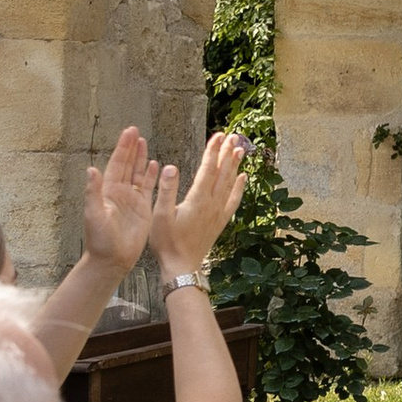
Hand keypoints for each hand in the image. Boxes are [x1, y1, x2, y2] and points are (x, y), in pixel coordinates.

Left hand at [82, 127, 156, 272]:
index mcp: (108, 191)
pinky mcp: (143, 209)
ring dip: (141, 158)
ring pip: (138, 174)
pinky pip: (149, 189)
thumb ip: (93, 192)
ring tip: (144, 142)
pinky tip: (155, 165)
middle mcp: (120, 192)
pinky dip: (152, 176)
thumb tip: (91, 170)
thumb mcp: (94, 215)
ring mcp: (132, 200)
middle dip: (131, 148)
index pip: (117, 164)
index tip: (129, 133)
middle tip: (135, 131)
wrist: (112, 259)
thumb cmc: (99, 240)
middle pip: (127, 164)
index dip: (123, 148)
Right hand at [152, 130, 250, 272]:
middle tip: (233, 135)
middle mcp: (212, 204)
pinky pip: (233, 200)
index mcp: (197, 200)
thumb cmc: (166, 243)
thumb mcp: (159, 215)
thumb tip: (171, 167)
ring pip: (230, 184)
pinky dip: (239, 187)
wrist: (182, 266)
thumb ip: (166, 190)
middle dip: (227, 152)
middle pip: (222, 173)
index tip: (218, 135)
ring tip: (240, 149)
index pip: (207, 169)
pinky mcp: (220, 221)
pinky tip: (242, 178)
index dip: (213, 151)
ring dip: (234, 166)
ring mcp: (218, 213)